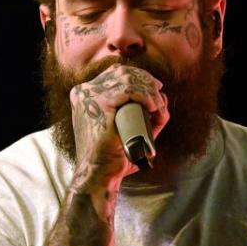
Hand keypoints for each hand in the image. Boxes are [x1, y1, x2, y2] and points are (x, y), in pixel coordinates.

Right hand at [70, 63, 168, 188]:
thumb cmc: (113, 155)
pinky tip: (152, 105)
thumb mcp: (128, 130)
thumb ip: (146, 116)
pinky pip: (127, 90)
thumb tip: (162, 98)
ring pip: (126, 79)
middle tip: (158, 95)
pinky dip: (144, 95)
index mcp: (85, 94)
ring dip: (148, 90)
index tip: (155, 88)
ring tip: (157, 106)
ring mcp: (89, 96)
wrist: (99, 173)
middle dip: (145, 80)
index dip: (139, 76)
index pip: (115, 72)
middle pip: (121, 72)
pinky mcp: (98, 105)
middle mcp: (84, 91)